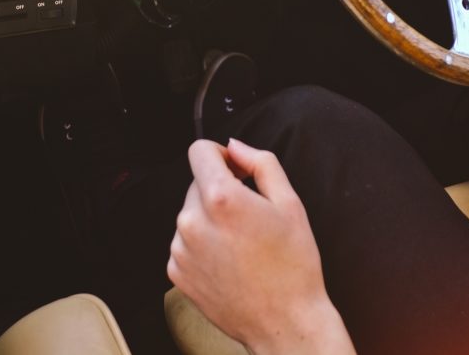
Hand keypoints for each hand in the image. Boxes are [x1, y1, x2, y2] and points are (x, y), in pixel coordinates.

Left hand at [168, 138, 354, 354]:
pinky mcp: (176, 272)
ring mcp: (181, 249)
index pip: (199, 151)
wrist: (284, 322)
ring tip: (241, 244)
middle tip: (250, 216)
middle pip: (197, 183)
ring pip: (191, 213)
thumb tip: (235, 147)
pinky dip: (203, 244)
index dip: (220, 154)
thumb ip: (261, 163)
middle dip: (220, 190)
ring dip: (210, 219)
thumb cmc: (293, 266)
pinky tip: (229, 260)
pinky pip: (185, 241)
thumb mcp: (290, 203)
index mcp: (220, 199)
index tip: (235, 170)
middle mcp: (192, 221)